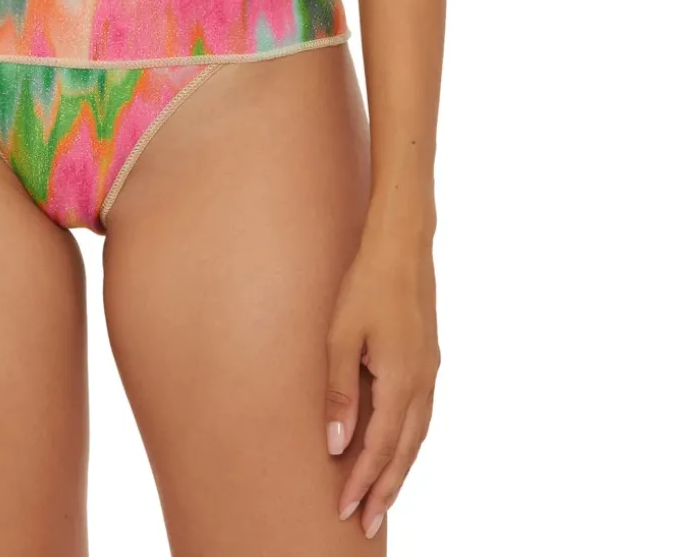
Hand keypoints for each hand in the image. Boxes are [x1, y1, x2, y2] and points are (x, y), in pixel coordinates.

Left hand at [324, 227, 439, 538]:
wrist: (402, 244)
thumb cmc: (365, 284)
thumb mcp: (341, 336)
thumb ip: (339, 392)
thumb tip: (337, 446)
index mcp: (401, 381)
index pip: (380, 448)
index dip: (362, 482)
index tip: (344, 510)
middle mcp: (422, 383)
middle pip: (405, 453)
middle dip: (385, 490)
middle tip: (366, 524)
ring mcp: (430, 372)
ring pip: (418, 437)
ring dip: (400, 471)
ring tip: (382, 499)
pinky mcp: (429, 360)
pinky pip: (422, 416)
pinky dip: (410, 443)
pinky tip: (399, 449)